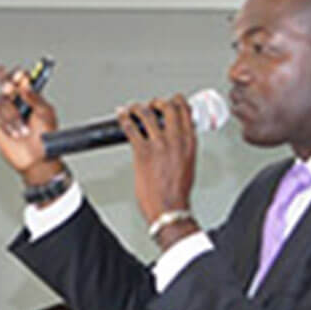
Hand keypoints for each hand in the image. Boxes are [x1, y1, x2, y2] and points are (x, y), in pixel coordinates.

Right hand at [0, 66, 67, 186]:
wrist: (37, 158)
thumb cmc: (45, 137)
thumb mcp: (46, 113)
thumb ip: (35, 97)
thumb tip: (25, 85)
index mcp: (29, 96)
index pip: (20, 78)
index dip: (18, 74)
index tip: (20, 75)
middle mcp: (16, 101)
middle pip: (6, 83)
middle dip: (7, 84)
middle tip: (11, 88)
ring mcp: (5, 112)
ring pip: (1, 101)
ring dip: (13, 116)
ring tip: (24, 131)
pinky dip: (5, 125)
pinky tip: (14, 133)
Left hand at [116, 96, 198, 243]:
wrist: (169, 208)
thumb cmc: (177, 192)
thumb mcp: (189, 164)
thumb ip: (183, 147)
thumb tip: (175, 141)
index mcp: (189, 142)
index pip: (185, 111)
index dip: (175, 101)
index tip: (170, 101)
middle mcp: (174, 139)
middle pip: (166, 107)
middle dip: (157, 102)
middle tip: (151, 104)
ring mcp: (158, 144)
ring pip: (146, 113)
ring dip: (138, 107)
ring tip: (133, 108)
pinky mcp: (141, 152)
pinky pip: (130, 128)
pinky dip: (123, 118)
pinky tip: (121, 116)